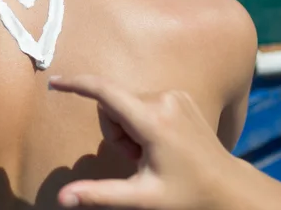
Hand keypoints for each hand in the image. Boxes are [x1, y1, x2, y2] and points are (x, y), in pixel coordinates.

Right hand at [49, 74, 236, 209]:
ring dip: (127, 128)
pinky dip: (140, 120)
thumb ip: (99, 194)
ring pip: (125, 103)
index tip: (54, 82)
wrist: (226, 185)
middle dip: (115, 131)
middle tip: (136, 158)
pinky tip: (158, 142)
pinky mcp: (178, 94)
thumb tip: (63, 198)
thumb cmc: (185, 193)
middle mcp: (163, 98)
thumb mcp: (141, 197)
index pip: (105, 92)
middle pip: (113, 105)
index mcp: (153, 121)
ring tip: (148, 152)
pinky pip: (141, 100)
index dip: (76, 85)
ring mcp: (174, 94)